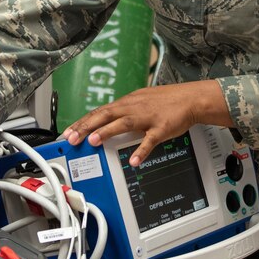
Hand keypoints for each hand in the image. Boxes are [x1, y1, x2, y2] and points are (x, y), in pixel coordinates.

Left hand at [60, 80, 232, 166]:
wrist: (191, 99)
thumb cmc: (166, 101)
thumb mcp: (140, 102)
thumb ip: (123, 112)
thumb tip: (106, 121)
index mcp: (127, 103)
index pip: (99, 112)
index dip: (82, 122)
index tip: (68, 132)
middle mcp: (133, 108)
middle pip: (105, 115)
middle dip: (87, 126)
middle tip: (72, 138)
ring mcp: (148, 117)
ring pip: (124, 123)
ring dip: (108, 131)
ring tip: (94, 141)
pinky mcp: (162, 127)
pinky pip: (151, 140)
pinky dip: (142, 150)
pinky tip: (134, 160)